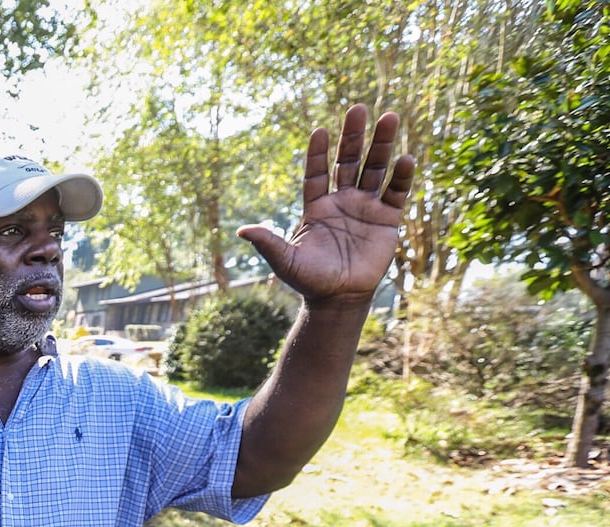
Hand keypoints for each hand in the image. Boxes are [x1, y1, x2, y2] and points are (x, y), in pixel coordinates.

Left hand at [238, 105, 415, 303]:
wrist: (339, 298)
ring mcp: (365, 206)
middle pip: (349, 161)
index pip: (316, 173)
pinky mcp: (387, 218)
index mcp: (317, 206)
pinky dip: (401, 176)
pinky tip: (405, 157)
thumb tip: (241, 231)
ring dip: (381, 145)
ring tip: (390, 117)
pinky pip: (395, 192)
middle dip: (354, 136)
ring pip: (374, 169)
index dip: (317, 153)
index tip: (319, 131)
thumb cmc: (309, 280)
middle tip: (359, 108)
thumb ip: (268, 243)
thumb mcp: (285, 261)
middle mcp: (342, 200)